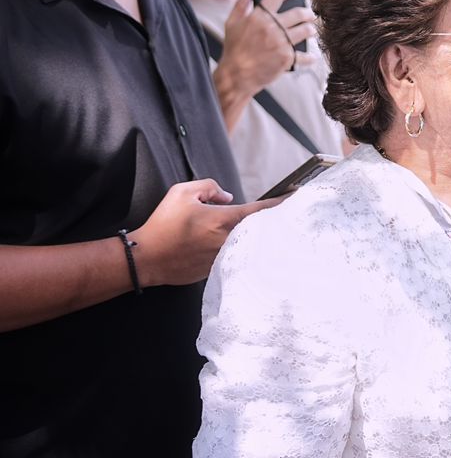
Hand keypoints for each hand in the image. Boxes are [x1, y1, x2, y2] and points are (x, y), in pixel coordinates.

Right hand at [128, 179, 280, 286]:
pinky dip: (240, 250)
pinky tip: (239, 248)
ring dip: (255, 238)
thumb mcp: (182, 193)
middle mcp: (229, 240)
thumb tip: (227, 197)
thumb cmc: (162, 225)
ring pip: (249, 245)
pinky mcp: (218, 269)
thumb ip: (209, 187)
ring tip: (261, 232)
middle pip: (260, 229)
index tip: (296, 197)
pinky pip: (235, 257)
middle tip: (283, 215)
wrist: (146, 258)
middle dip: (271, 222)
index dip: (281, 203)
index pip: (261, 210)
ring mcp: (224, 257)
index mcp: (223, 220)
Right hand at [216, 0, 314, 97]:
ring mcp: (281, 43)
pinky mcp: (287, 58)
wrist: (236, 75)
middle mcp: (272, 28)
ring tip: (309, 30)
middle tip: (309, 13)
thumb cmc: (233, 48)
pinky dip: (309, 56)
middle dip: (307, 12)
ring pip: (306, 31)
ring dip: (310, 29)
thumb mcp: (231, 23)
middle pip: (299, 13)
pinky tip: (311, 55)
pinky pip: (305, 55)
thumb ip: (241, 3)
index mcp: (258, 16)